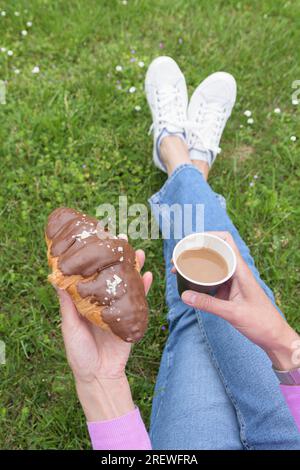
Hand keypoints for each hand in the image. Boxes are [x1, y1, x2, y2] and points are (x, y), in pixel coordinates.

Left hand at [55, 248, 151, 420]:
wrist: (98, 376)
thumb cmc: (79, 353)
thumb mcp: (69, 326)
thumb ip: (67, 304)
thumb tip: (56, 279)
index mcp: (86, 301)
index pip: (91, 274)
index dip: (94, 258)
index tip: (97, 240)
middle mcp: (103, 300)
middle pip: (112, 274)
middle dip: (118, 258)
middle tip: (122, 240)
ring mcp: (118, 308)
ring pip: (128, 283)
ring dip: (134, 268)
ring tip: (139, 253)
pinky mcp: (130, 318)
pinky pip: (140, 300)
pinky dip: (145, 289)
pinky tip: (149, 275)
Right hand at [178, 231, 299, 370]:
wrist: (273, 336)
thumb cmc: (261, 322)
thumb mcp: (232, 313)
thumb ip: (208, 304)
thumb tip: (184, 296)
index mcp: (240, 270)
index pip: (225, 241)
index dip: (208, 236)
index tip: (190, 242)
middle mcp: (236, 272)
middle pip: (214, 252)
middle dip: (195, 252)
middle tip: (177, 259)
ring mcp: (232, 281)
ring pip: (212, 266)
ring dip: (195, 266)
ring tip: (178, 270)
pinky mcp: (229, 292)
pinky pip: (212, 280)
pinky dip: (199, 279)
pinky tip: (188, 285)